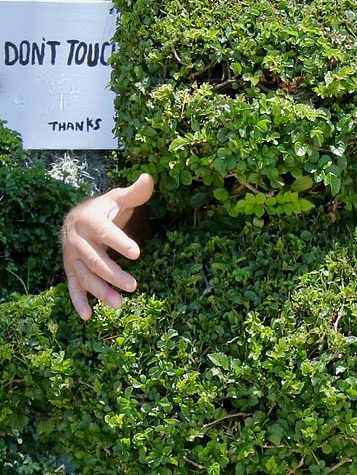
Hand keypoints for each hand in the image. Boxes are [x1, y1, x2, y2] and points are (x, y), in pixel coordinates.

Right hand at [62, 173, 153, 320]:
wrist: (76, 217)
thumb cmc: (104, 208)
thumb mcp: (118, 198)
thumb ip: (135, 192)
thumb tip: (148, 177)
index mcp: (89, 220)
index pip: (106, 232)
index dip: (120, 242)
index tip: (138, 253)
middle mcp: (77, 239)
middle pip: (95, 260)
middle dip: (113, 275)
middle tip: (134, 286)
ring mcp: (71, 256)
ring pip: (84, 277)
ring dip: (100, 292)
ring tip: (119, 304)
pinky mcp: (70, 268)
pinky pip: (72, 286)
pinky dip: (78, 301)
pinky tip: (88, 316)